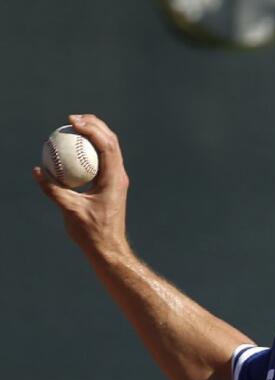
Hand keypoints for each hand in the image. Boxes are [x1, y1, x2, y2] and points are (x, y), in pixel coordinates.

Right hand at [33, 114, 130, 257]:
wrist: (108, 247)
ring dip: (94, 134)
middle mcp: (119, 175)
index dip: (91, 129)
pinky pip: (100, 161)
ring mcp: (116, 179)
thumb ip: (53, 190)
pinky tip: (71, 149)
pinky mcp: (111, 184)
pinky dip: (89, 150)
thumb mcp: (70, 210)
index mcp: (114, 178)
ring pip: (108, 149)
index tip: (72, 121)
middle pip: (111, 141)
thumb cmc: (92, 231)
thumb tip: (38, 170)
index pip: (106, 145)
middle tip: (72, 118)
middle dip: (94, 125)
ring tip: (73, 126)